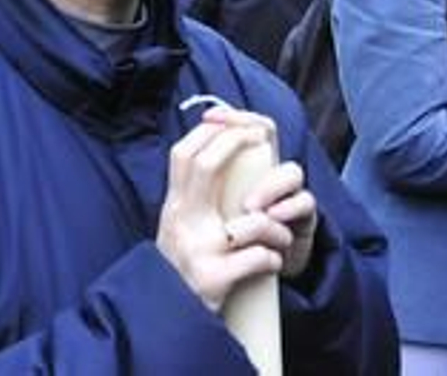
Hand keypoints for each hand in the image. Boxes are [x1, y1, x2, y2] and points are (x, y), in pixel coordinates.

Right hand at [155, 106, 319, 311]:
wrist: (166, 321)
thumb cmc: (180, 272)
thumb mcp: (175, 229)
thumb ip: (191, 199)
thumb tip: (214, 156)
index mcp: (174, 209)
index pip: (183, 155)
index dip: (210, 133)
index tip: (234, 125)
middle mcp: (181, 224)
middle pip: (206, 166)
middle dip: (237, 146)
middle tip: (262, 144)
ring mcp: (197, 251)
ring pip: (251, 221)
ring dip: (275, 227)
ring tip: (281, 237)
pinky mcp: (214, 279)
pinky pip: (258, 258)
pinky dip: (272, 259)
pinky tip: (273, 265)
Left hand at [212, 106, 318, 280]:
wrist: (252, 284)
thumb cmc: (227, 248)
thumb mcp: (210, 218)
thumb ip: (203, 187)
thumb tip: (184, 154)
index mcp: (243, 170)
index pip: (243, 128)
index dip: (230, 116)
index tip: (209, 116)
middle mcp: (268, 175)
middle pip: (269, 135)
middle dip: (249, 135)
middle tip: (240, 147)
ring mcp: (288, 196)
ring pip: (291, 171)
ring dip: (269, 186)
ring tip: (250, 207)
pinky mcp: (303, 220)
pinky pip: (305, 203)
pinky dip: (288, 209)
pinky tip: (272, 219)